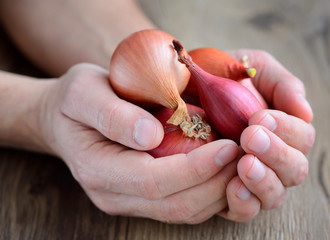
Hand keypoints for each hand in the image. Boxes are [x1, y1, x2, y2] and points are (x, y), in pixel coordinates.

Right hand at [38, 63, 239, 223]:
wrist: (65, 118)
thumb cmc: (75, 100)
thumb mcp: (84, 92)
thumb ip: (112, 115)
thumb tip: (150, 135)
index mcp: (98, 169)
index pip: (155, 181)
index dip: (196, 168)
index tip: (229, 146)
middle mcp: (114, 195)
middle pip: (176, 205)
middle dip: (217, 184)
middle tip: (247, 155)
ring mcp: (129, 201)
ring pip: (184, 211)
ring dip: (219, 191)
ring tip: (243, 162)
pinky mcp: (142, 198)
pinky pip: (183, 205)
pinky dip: (210, 192)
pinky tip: (226, 170)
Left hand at [218, 50, 315, 221]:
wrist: (181, 84)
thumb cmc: (220, 74)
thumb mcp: (254, 67)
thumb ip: (282, 84)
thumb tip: (305, 111)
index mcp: (282, 129)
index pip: (302, 138)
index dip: (287, 130)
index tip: (259, 117)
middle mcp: (271, 157)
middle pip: (295, 170)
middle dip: (276, 154)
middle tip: (250, 136)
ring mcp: (250, 178)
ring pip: (274, 195)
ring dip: (264, 180)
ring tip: (245, 164)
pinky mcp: (225, 195)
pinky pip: (243, 211)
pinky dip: (244, 202)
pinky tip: (234, 187)